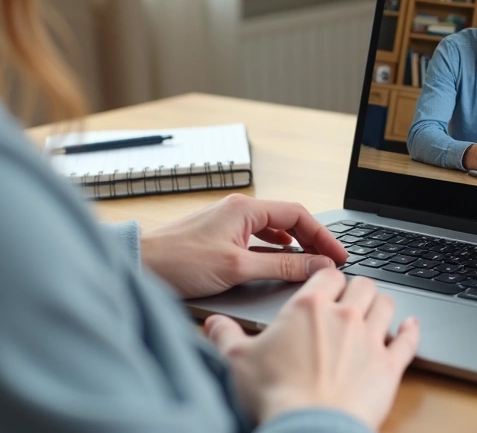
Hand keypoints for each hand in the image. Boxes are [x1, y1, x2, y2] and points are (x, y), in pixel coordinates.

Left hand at [140, 194, 346, 297]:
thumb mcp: (238, 268)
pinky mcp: (218, 239)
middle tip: (330, 262)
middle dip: (312, 240)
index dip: (323, 235)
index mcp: (245, 208)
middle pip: (288, 221)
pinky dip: (273, 251)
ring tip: (310, 265)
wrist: (137, 267)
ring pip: (272, 231)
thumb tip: (317, 266)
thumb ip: (281, 267)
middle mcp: (237, 211)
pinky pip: (256, 240)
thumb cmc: (178, 262)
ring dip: (293, 246)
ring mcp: (227, 224)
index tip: (339, 256)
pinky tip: (277, 264)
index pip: (298, 214)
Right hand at [203, 271, 419, 428]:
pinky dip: (410, 331)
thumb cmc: (273, 395)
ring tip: (374, 310)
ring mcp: (370, 339)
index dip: (327, 279)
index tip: (326, 285)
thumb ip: (226, 336)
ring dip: (381, 305)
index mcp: (308, 307)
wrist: (309, 427)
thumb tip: (213, 324)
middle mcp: (344, 316)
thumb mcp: (237, 361)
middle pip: (362, 285)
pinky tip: (409, 327)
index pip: (327, 276)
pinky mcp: (389, 366)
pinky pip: (408, 340)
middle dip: (357, 289)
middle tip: (350, 299)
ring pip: (386, 305)